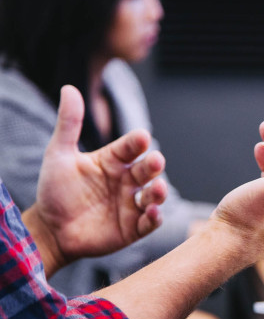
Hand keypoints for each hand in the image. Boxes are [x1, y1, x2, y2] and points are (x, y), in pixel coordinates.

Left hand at [24, 85, 166, 274]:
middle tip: (155, 161)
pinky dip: (155, 218)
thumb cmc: (55, 191)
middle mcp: (127, 181)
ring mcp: (131, 204)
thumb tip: (69, 88)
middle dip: (154, 165)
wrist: (50, 230)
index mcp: (113, 161)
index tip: (141, 137)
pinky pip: (149, 222)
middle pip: (147, 170)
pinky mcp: (133, 228)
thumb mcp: (59, 155)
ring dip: (159, 192)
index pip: (130, 147)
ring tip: (158, 189)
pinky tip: (152, 212)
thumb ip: (68, 124)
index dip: (137, 142)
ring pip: (154, 195)